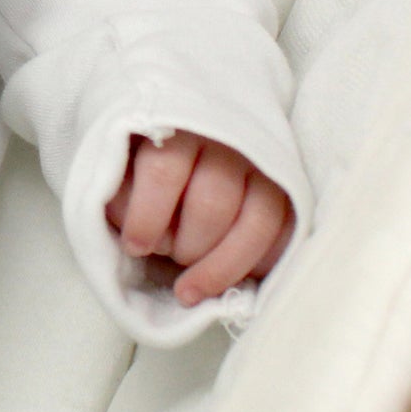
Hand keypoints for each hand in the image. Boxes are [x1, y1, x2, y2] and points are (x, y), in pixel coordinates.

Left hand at [105, 130, 295, 307]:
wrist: (198, 126)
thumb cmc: (149, 152)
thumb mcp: (122, 158)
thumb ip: (119, 190)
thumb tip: (138, 239)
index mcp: (178, 125)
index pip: (163, 172)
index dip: (146, 218)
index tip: (135, 247)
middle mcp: (228, 142)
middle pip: (212, 205)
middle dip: (187, 246)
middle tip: (171, 256)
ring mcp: (266, 166)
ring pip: (256, 224)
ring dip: (221, 266)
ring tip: (192, 286)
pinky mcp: (290, 191)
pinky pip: (287, 235)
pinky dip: (260, 265)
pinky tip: (236, 280)